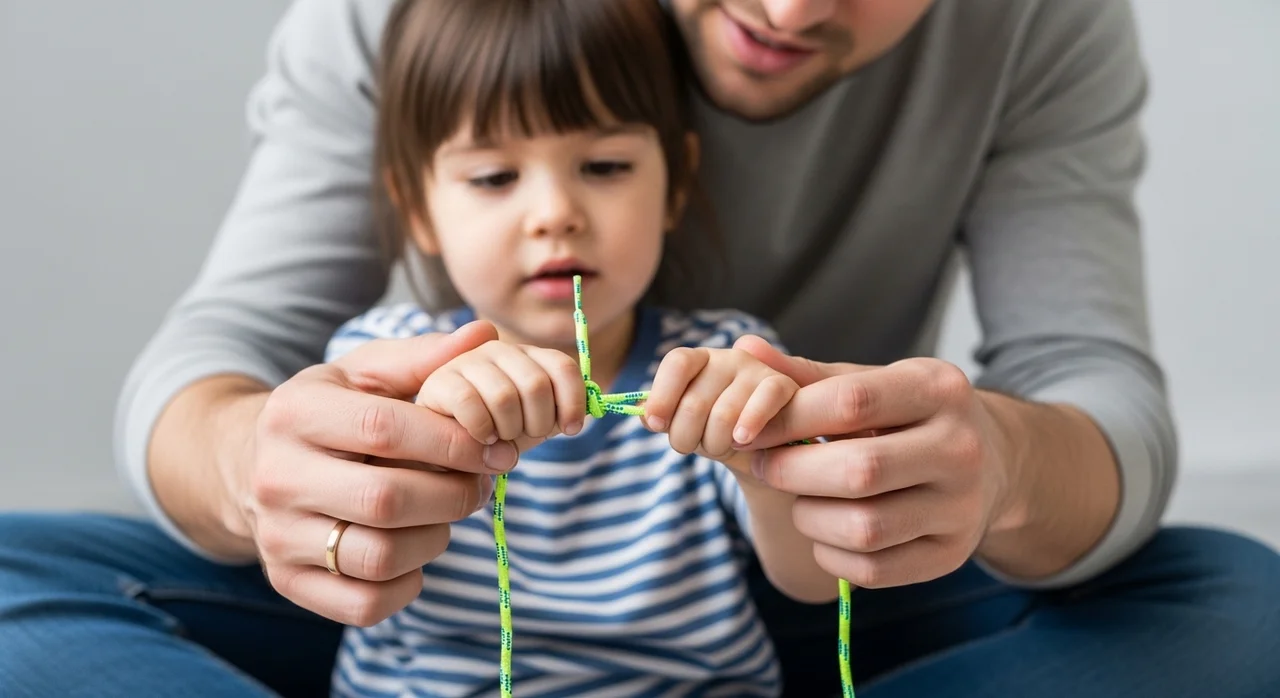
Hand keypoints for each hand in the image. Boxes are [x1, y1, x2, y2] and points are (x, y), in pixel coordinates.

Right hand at [233, 320, 522, 626]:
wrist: (252, 465)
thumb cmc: (331, 413)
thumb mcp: (364, 373)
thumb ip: (424, 357)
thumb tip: (484, 333)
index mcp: (295, 411)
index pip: (384, 430)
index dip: (454, 443)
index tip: (499, 449)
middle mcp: (276, 475)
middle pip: (387, 500)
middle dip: (454, 494)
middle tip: (478, 484)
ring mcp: (276, 536)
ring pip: (378, 557)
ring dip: (435, 540)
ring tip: (444, 515)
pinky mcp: (287, 581)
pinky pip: (364, 604)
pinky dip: (407, 584)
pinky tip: (412, 552)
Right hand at [415, 340, 586, 449]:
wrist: (457, 444)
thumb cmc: (503, 429)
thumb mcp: (539, 420)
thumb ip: (564, 410)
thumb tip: (586, 412)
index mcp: (528, 355)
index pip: (563, 368)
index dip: (572, 400)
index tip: (571, 428)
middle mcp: (499, 349)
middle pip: (536, 385)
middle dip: (537, 422)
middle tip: (525, 435)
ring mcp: (468, 361)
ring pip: (505, 397)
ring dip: (508, 430)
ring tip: (501, 437)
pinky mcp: (441, 381)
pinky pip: (472, 405)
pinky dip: (482, 430)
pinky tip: (482, 436)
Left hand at [641, 343, 799, 473]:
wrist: (762, 448)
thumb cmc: (715, 430)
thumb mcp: (683, 423)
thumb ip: (660, 416)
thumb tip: (642, 413)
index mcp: (698, 360)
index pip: (677, 363)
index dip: (663, 396)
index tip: (655, 425)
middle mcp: (728, 358)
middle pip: (694, 401)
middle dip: (686, 438)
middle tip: (693, 446)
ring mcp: (757, 371)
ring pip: (724, 415)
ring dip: (716, 444)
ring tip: (721, 447)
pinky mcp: (782, 386)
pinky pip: (762, 404)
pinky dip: (748, 427)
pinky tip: (741, 440)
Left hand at [734, 336, 1016, 588]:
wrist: (990, 461)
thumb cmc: (909, 416)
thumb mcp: (873, 382)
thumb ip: (809, 375)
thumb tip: (745, 348)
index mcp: (938, 390)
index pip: (852, 402)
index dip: (787, 419)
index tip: (747, 429)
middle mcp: (960, 448)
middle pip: (858, 470)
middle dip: (792, 472)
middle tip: (766, 466)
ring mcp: (961, 507)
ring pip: (864, 528)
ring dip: (810, 518)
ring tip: (800, 501)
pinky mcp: (951, 554)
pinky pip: (873, 570)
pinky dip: (831, 555)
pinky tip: (825, 533)